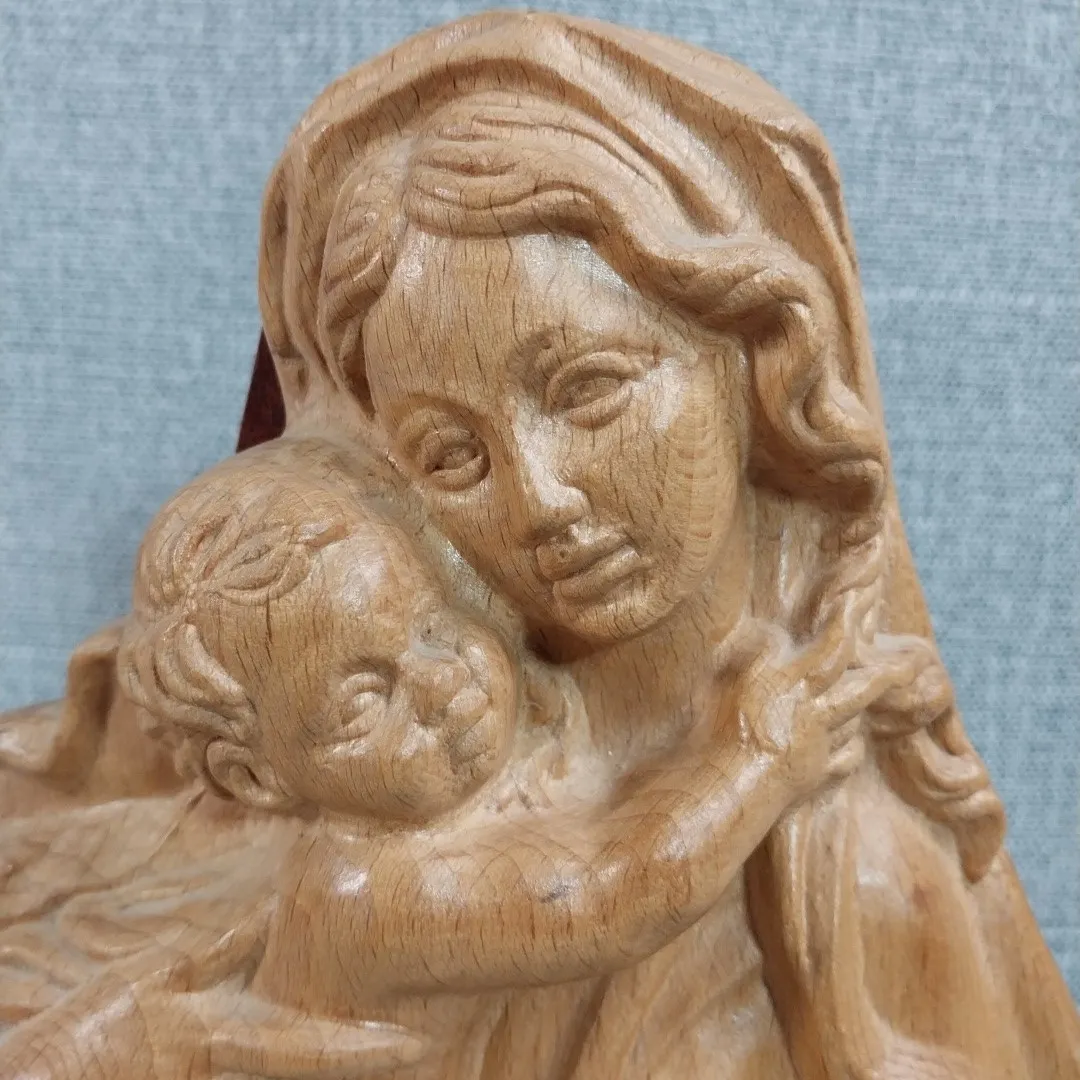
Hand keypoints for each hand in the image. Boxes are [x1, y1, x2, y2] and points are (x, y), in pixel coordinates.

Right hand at [719, 621, 915, 802]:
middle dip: (886, 675)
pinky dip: (850, 747)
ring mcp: (820, 745)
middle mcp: (815, 711)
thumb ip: (759, 651)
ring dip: (862, 709)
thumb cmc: (732, 728)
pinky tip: (852, 742)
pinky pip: (845, 758)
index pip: (832, 645)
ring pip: (853, 722)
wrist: (738, 787)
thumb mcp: (736, 677)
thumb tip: (776, 635)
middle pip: (859, 688)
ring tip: (873, 697)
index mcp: (797, 683)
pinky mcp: (817, 776)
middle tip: (912, 665)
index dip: (849, 621)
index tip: (863, 598)